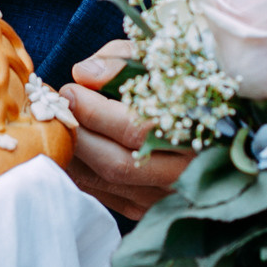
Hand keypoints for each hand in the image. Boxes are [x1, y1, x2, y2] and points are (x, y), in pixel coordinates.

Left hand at [60, 40, 192, 219]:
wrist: (210, 123)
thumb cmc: (179, 80)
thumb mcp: (158, 58)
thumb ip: (121, 61)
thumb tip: (83, 74)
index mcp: (196, 131)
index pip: (134, 129)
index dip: (94, 111)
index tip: (69, 91)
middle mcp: (186, 172)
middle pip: (117, 164)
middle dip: (78, 135)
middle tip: (57, 109)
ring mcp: (167, 197)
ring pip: (107, 184)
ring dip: (73, 155)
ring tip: (56, 126)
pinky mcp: (150, 209)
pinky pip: (104, 196)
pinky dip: (80, 172)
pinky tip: (68, 148)